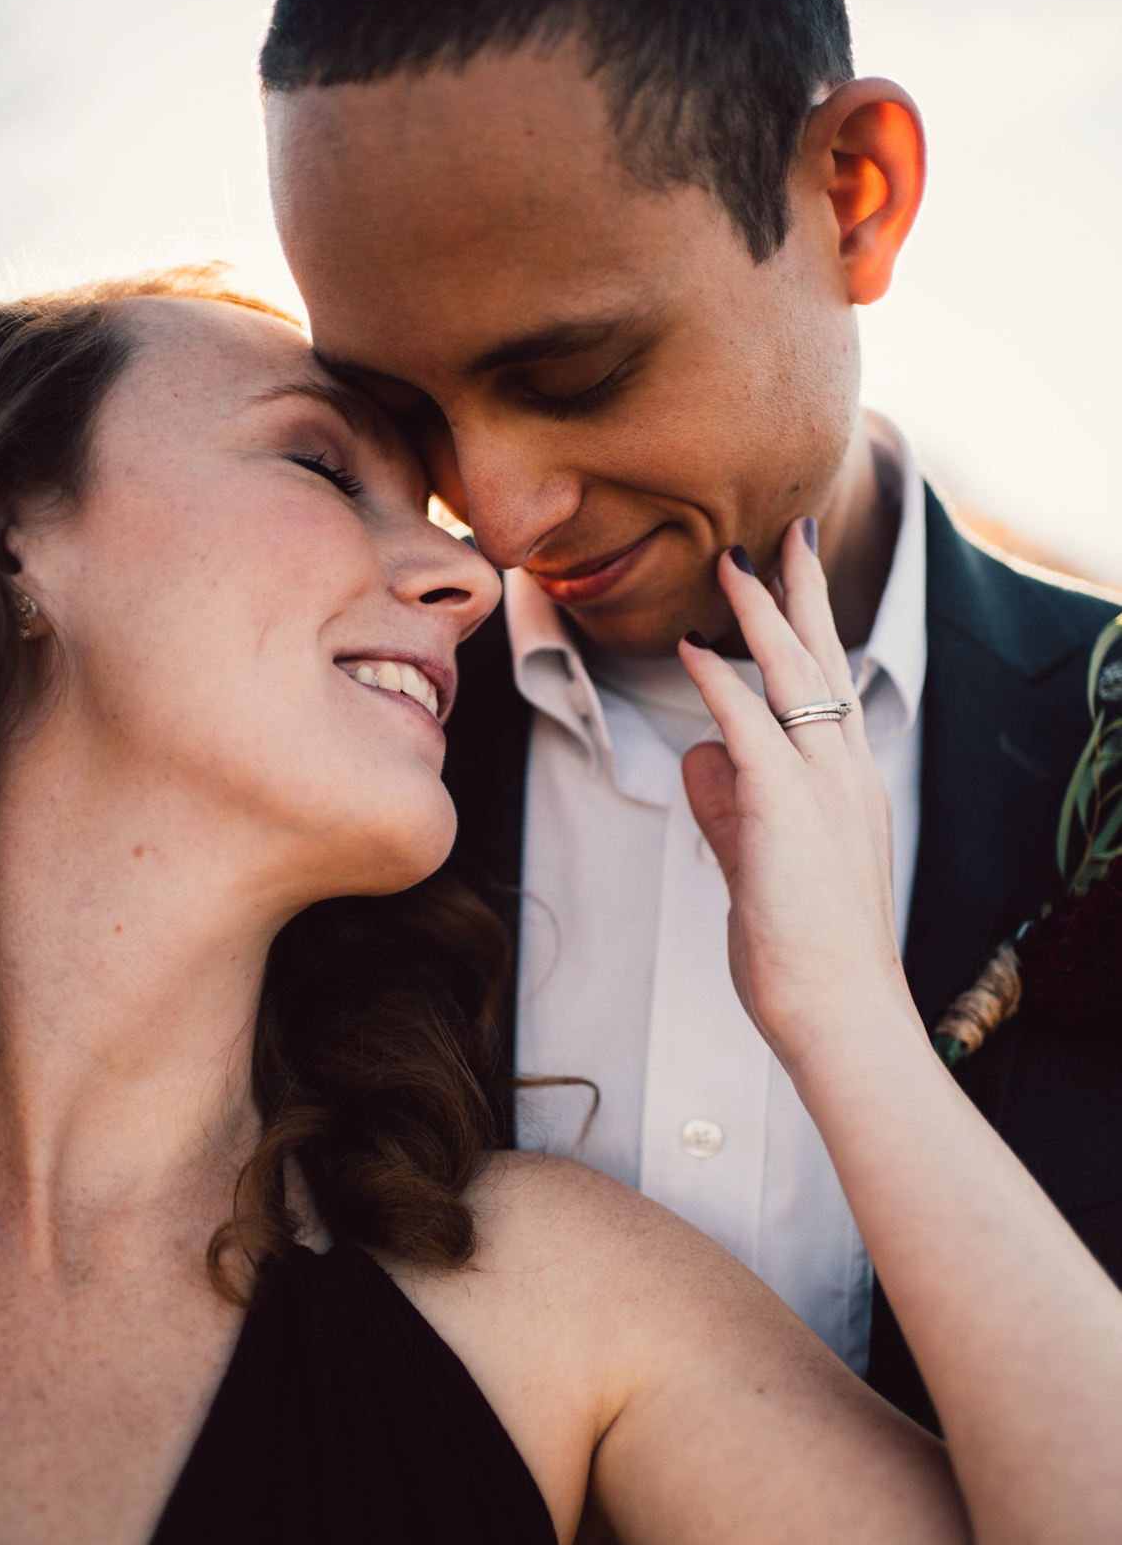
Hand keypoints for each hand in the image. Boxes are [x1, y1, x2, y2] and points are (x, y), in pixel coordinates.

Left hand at [679, 523, 913, 1067]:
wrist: (840, 1009)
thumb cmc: (804, 954)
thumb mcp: (757, 867)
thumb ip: (728, 807)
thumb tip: (697, 757)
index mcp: (850, 787)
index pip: (831, 690)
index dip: (810, 634)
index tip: (790, 585)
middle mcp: (847, 773)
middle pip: (825, 660)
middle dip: (801, 591)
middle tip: (785, 535)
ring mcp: (823, 786)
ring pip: (794, 676)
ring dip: (758, 614)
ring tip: (732, 562)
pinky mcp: (786, 807)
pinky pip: (748, 724)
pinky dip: (720, 682)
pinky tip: (694, 648)